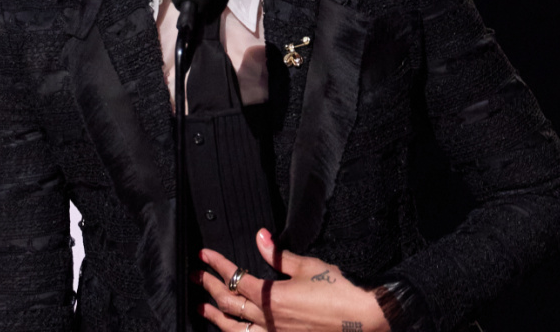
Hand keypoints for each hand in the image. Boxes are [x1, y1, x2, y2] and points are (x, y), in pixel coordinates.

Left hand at [195, 228, 389, 331]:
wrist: (362, 320)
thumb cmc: (338, 292)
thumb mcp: (307, 266)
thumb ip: (278, 254)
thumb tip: (260, 236)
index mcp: (271, 298)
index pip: (235, 278)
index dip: (218, 265)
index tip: (205, 255)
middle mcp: (268, 320)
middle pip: (230, 303)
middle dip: (209, 288)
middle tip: (197, 277)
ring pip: (235, 329)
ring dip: (216, 317)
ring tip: (203, 309)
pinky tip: (234, 331)